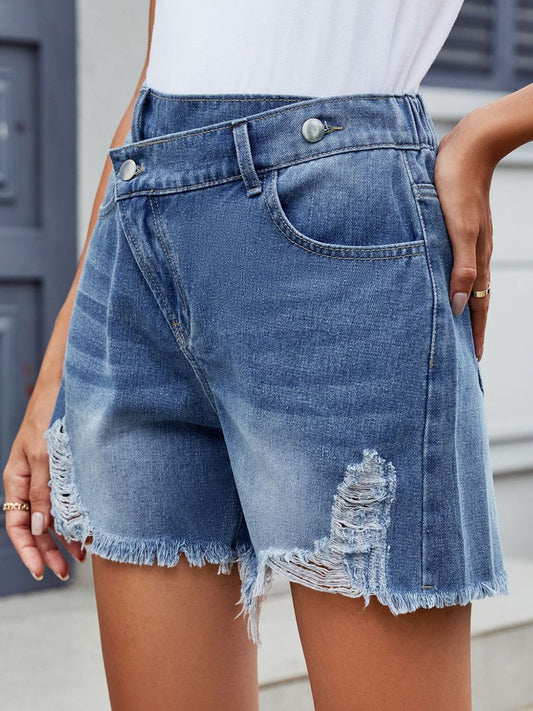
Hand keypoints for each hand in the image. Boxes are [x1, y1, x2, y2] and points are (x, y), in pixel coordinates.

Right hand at [2, 386, 85, 580]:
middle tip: (64, 572)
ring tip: (80, 556)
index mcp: (17, 479)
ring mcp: (48, 476)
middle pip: (35, 526)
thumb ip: (42, 492)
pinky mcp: (66, 470)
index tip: (41, 571)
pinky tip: (87, 529)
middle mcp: (31, 481)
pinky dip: (74, 517)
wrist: (69, 386)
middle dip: (48, 550)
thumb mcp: (43, 456)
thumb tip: (41, 528)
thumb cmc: (50, 414)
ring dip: (64, 537)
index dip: (28, 550)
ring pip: (52, 516)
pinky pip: (66, 501)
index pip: (17, 525)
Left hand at [434, 109, 494, 360]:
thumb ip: (460, 267)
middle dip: (468, 326)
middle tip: (462, 351)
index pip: (476, 305)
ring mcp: (466, 240)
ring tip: (449, 324)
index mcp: (476, 258)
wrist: (467, 146)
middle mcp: (473, 253)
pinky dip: (450, 280)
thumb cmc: (458, 184)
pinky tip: (439, 281)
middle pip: (472, 297)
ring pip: (462, 281)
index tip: (474, 360)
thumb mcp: (460, 229)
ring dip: (458, 304)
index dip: (474, 333)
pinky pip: (454, 263)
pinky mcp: (455, 227)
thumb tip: (456, 306)